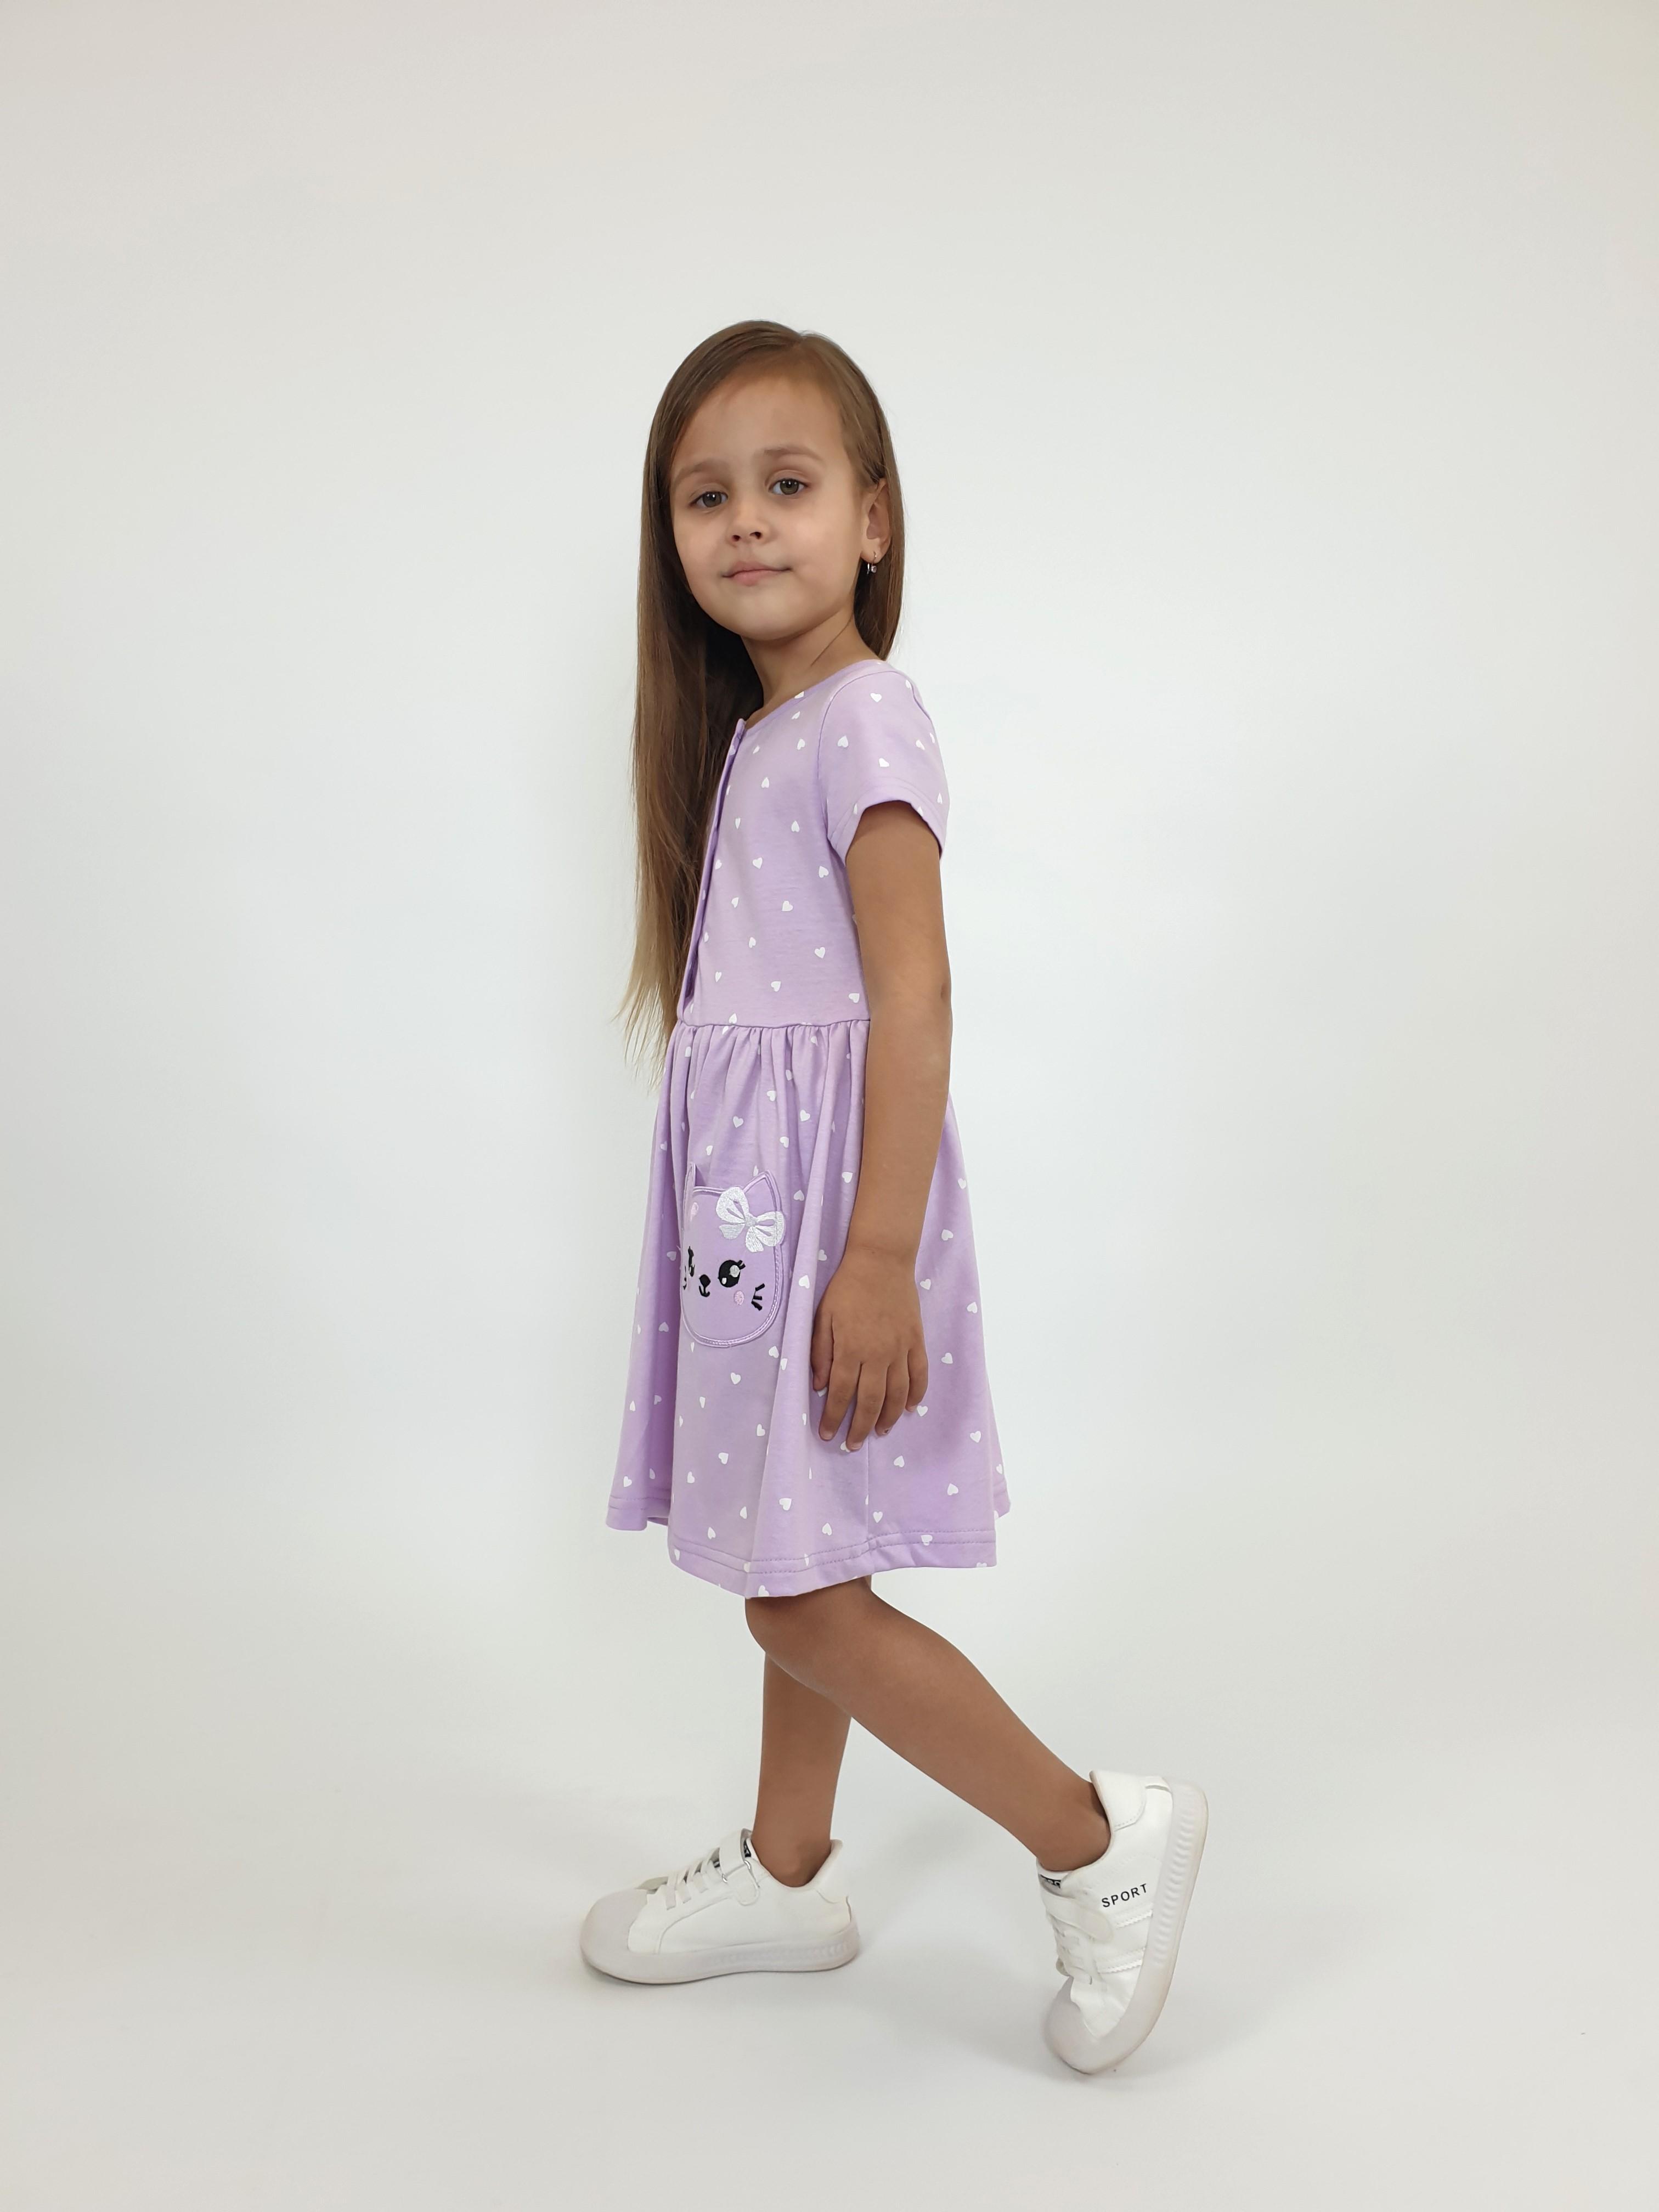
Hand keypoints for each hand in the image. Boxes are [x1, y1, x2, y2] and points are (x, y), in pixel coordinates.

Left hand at [810, 1245, 927, 1449]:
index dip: (834, 1418)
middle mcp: (878, 1354)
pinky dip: (917, 1394)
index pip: (842, 1393)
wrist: (881, 1261)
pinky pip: (920, 1374)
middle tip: (853, 1445)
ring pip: (898, 1394)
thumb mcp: (822, 1316)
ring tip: (880, 1432)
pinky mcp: (916, 1341)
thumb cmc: (847, 1287)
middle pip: (871, 1401)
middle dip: (860, 1427)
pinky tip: (910, 1408)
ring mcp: (901, 1349)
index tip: (828, 1435)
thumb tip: (821, 1386)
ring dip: (889, 1418)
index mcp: (851, 1348)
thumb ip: (821, 1352)